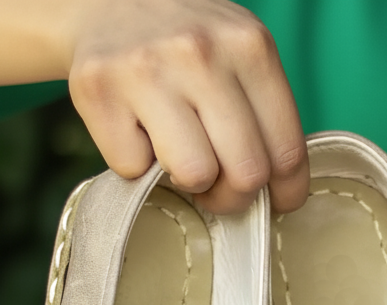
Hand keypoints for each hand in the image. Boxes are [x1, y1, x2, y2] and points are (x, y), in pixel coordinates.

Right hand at [66, 0, 307, 213]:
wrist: (105, 2)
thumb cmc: (183, 44)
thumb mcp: (238, 55)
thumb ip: (261, 112)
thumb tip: (275, 193)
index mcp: (249, 46)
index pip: (286, 151)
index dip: (284, 192)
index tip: (275, 202)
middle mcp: (201, 53)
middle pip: (245, 174)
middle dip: (232, 195)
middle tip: (216, 185)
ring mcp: (148, 70)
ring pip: (194, 176)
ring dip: (186, 182)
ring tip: (177, 156)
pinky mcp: (100, 90)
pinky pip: (134, 170)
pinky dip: (135, 166)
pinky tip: (136, 133)